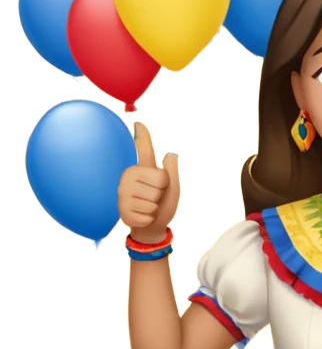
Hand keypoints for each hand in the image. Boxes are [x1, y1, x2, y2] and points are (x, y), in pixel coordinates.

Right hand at [118, 121, 180, 243]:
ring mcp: (123, 194)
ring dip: (155, 207)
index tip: (138, 122)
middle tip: (154, 198)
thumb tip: (171, 154)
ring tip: (148, 207)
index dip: (142, 136)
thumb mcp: (172, 187)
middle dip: (162, 194)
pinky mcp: (122, 210)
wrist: (152, 226)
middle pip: (160, 181)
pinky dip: (150, 218)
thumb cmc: (162, 203)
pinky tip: (143, 216)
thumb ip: (171, 170)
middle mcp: (129, 177)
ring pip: (153, 199)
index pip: (143, 150)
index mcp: (142, 169)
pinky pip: (147, 213)